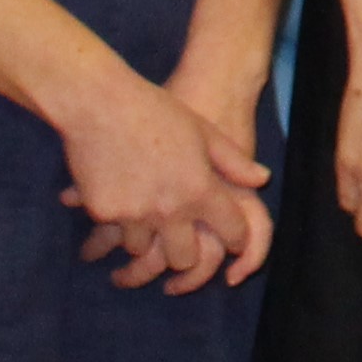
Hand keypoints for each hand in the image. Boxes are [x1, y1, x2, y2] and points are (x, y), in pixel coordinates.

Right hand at [56, 66, 239, 294]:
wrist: (99, 102)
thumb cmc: (155, 110)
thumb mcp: (203, 131)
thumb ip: (233, 161)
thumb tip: (262, 178)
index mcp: (200, 189)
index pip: (230, 231)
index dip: (236, 239)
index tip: (232, 241)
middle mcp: (170, 209)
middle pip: (183, 259)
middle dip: (184, 254)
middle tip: (179, 244)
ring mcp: (135, 214)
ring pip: (143, 250)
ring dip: (146, 239)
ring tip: (143, 222)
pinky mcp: (104, 213)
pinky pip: (113, 231)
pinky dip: (116, 221)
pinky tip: (115, 204)